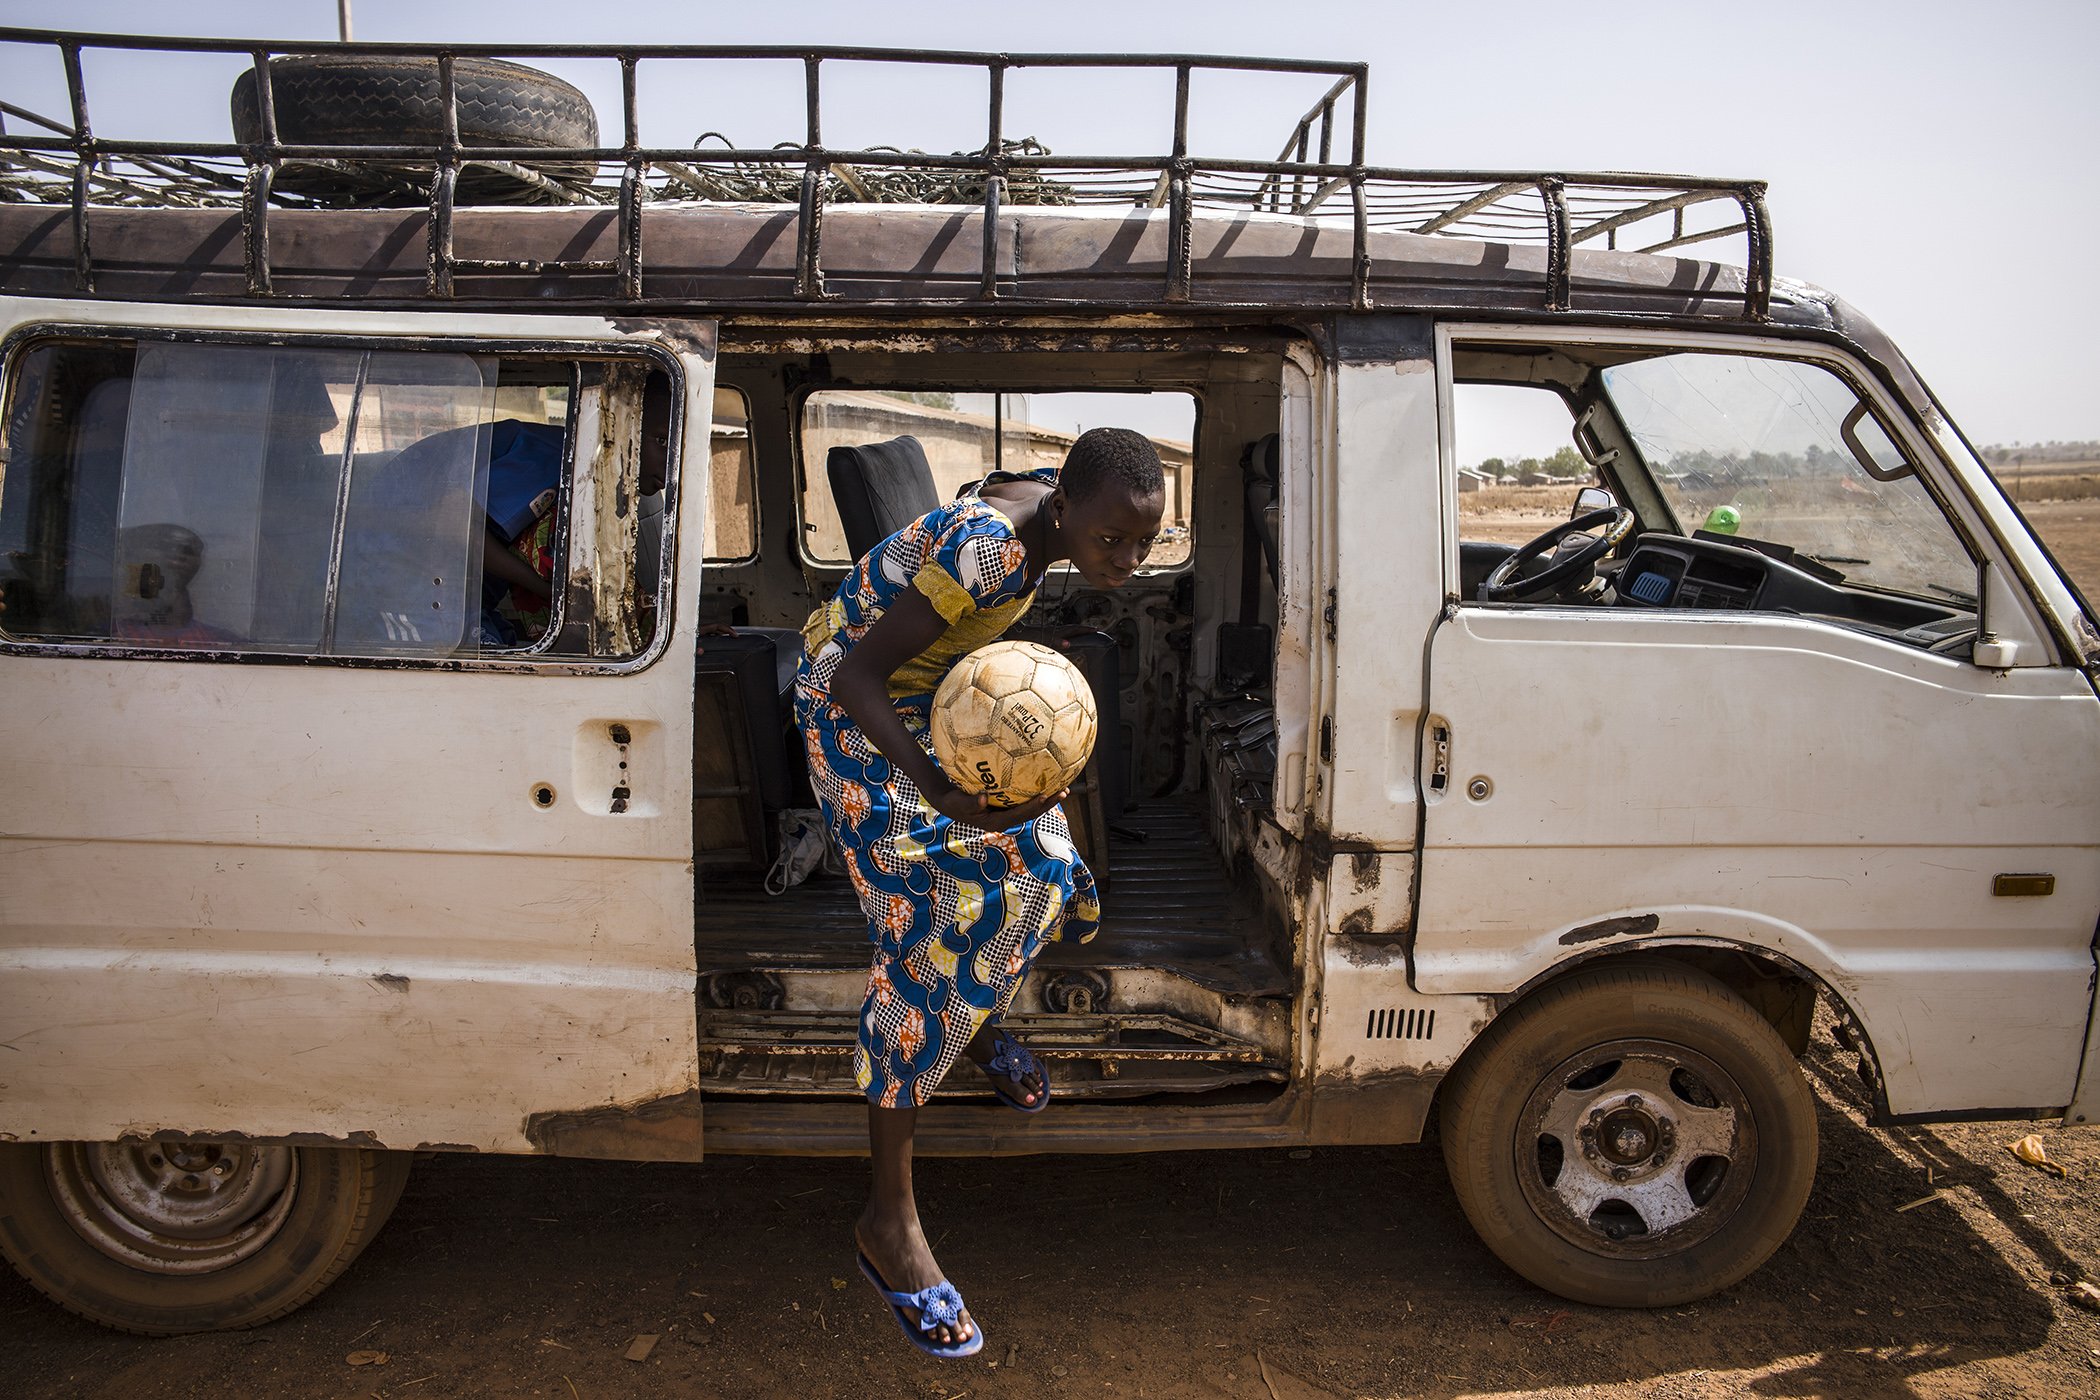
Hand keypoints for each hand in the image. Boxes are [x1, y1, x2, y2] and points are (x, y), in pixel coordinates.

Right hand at [925, 778, 1068, 832]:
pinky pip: (1025, 797)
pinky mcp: (1007, 805)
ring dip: (1048, 798)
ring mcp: (1008, 812)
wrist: (951, 804)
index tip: (1044, 796)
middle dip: (1049, 803)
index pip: (1020, 814)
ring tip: (1064, 787)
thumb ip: (971, 803)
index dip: (1033, 807)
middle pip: (1032, 812)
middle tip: (1064, 791)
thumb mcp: (959, 803)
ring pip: (1032, 806)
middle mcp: (1007, 818)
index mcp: (998, 821)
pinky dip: (1036, 789)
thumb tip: (983, 798)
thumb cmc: (954, 802)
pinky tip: (1045, 776)